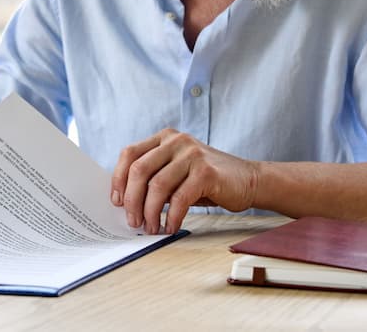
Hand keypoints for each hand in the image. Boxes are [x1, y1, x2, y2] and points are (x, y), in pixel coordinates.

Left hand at [110, 129, 258, 234]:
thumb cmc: (207, 180)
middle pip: (139, 170)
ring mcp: (192, 154)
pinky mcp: (206, 172)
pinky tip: (170, 227)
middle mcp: (176, 141)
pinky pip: (179, 198)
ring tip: (151, 228)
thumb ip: (154, 176)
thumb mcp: (177, 170)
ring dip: (150, 212)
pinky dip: (171, 217)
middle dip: (131, 200)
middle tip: (133, 221)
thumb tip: (125, 202)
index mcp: (164, 138)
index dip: (118, 179)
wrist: (249, 180)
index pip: (129, 154)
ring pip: (157, 186)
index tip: (116, 202)